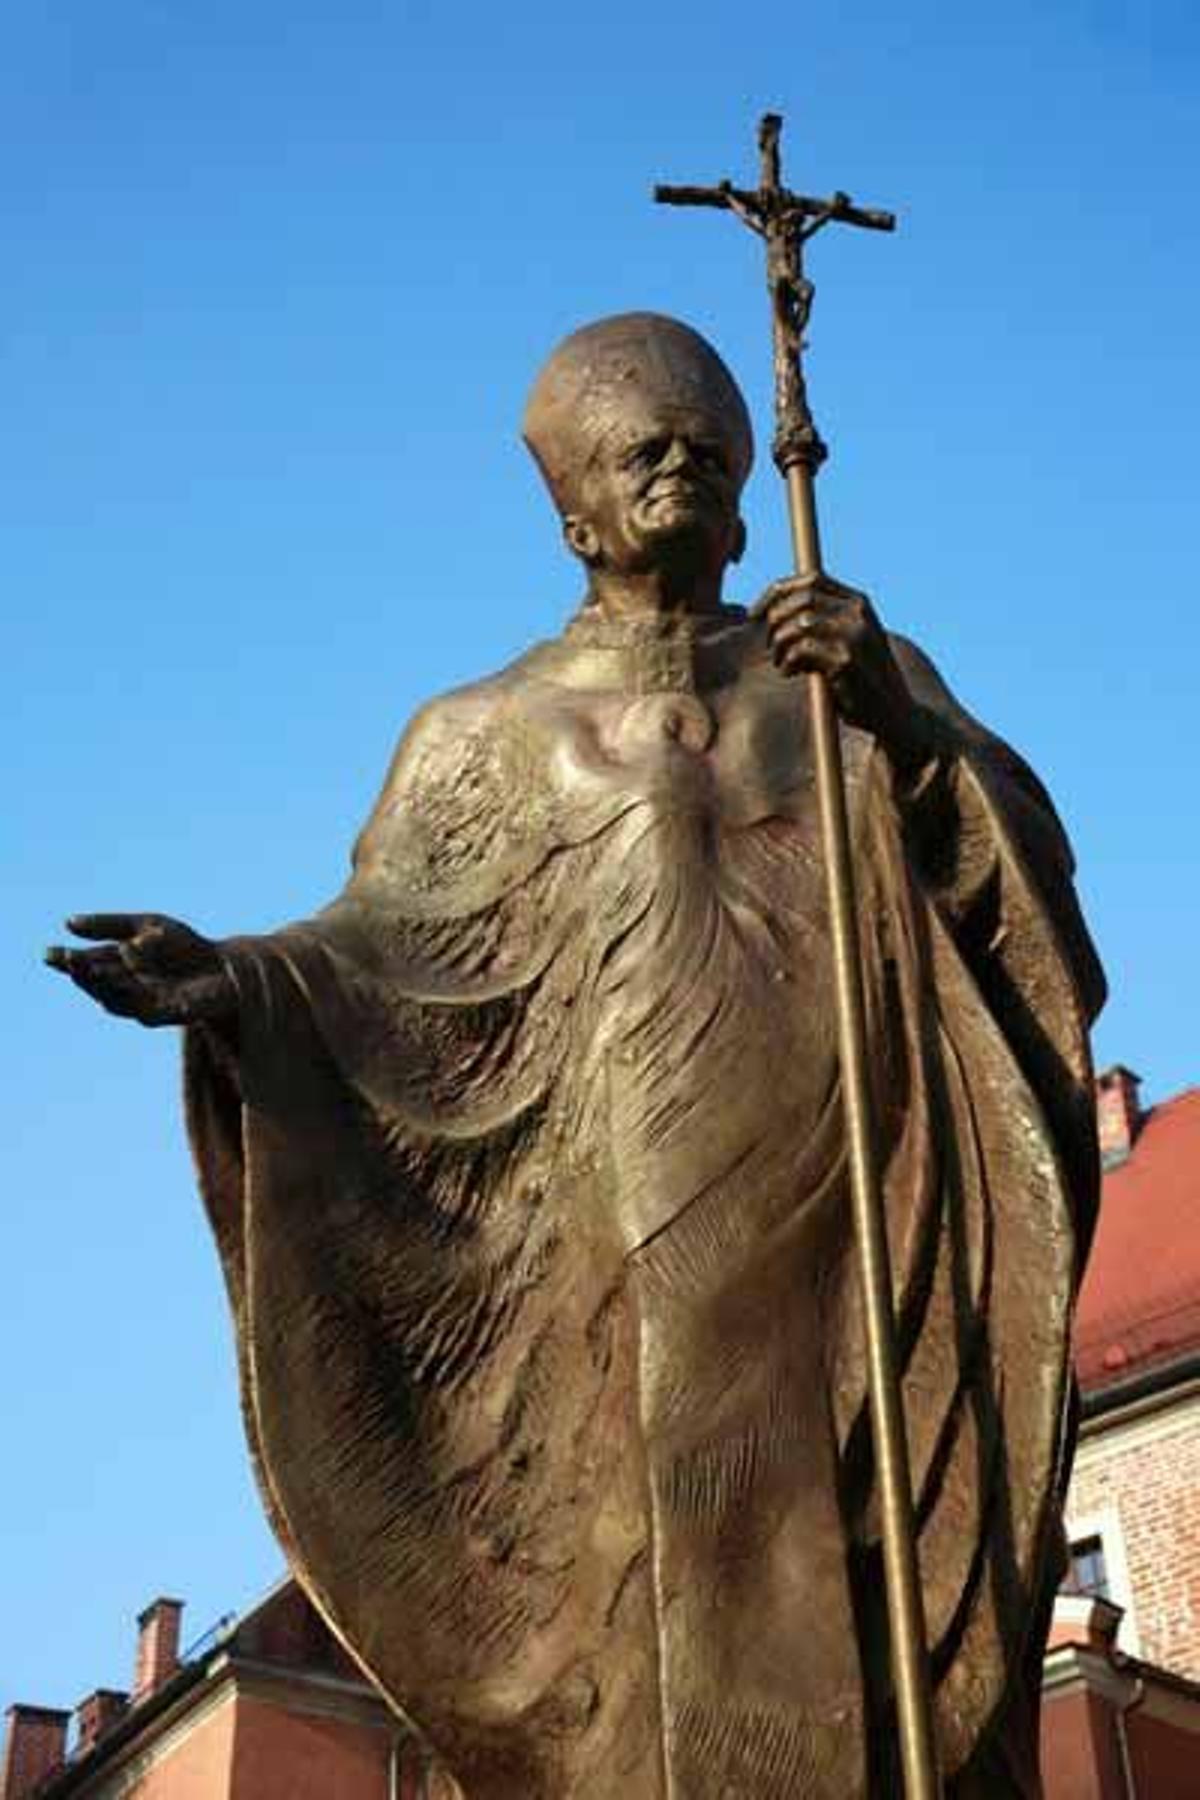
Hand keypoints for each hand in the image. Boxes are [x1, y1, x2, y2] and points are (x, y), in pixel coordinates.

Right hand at [45, 913, 235, 1027]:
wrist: (227, 966)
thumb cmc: (187, 948)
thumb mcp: (148, 925)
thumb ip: (110, 925)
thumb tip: (68, 922)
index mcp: (120, 968)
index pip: (88, 965)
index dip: (68, 961)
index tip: (49, 952)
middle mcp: (128, 988)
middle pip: (97, 985)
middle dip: (79, 972)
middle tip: (64, 960)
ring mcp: (145, 1003)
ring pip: (113, 1000)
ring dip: (98, 984)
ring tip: (84, 967)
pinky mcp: (166, 1013)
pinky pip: (143, 1006)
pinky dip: (134, 985)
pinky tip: (128, 956)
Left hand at [752, 572, 931, 773]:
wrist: (895, 712)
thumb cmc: (863, 677)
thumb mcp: (850, 638)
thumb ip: (825, 620)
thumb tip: (775, 609)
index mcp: (859, 603)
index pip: (811, 580)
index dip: (776, 593)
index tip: (756, 614)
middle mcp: (859, 614)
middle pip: (800, 600)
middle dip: (775, 621)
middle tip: (771, 646)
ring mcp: (854, 636)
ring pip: (798, 625)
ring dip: (780, 645)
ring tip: (782, 662)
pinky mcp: (846, 661)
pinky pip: (801, 651)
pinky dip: (788, 663)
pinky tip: (791, 673)